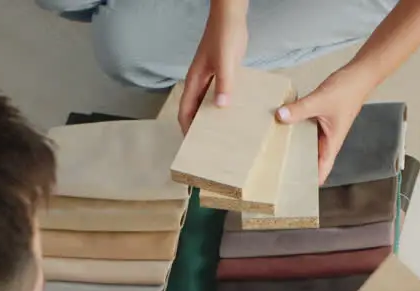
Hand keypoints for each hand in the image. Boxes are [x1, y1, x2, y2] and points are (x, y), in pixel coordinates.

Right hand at [177, 6, 247, 133]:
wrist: (231, 16)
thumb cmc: (224, 35)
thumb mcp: (225, 61)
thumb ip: (224, 83)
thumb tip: (220, 106)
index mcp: (195, 80)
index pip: (185, 110)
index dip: (186, 128)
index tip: (191, 144)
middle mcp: (200, 81)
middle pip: (195, 110)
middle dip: (198, 126)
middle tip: (208, 144)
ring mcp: (211, 78)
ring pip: (207, 103)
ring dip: (212, 116)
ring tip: (222, 133)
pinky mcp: (222, 74)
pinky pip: (220, 94)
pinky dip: (223, 104)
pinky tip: (234, 112)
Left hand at [274, 66, 370, 183]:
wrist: (360, 74)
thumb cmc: (347, 91)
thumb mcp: (320, 100)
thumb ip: (300, 109)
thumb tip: (279, 116)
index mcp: (332, 143)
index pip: (322, 169)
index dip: (310, 181)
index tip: (294, 190)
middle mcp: (328, 139)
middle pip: (312, 159)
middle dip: (297, 167)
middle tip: (277, 174)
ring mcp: (324, 129)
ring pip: (307, 144)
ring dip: (295, 148)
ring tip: (274, 156)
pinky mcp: (320, 118)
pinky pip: (305, 130)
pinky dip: (295, 131)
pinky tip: (282, 129)